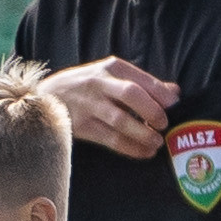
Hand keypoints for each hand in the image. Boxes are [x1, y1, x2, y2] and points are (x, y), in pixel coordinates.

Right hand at [40, 58, 180, 157]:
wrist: (44, 96)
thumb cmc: (87, 86)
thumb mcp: (111, 76)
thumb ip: (143, 83)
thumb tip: (174, 92)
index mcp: (112, 68)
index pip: (143, 80)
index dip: (162, 96)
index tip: (175, 107)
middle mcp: (99, 83)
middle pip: (132, 95)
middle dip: (153, 112)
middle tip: (164, 125)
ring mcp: (89, 104)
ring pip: (121, 120)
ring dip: (143, 134)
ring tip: (157, 142)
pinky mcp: (81, 125)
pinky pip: (110, 139)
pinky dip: (130, 148)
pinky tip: (143, 152)